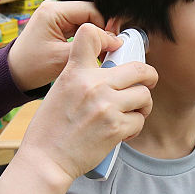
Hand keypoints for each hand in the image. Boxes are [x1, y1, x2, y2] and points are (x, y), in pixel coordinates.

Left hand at [7, 0, 105, 91]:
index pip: (91, 10)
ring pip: (87, 22)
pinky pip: (80, 28)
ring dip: (94, 37)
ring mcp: (56, 17)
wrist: (13, 75)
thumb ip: (90, 47)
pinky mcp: (58, 25)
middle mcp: (54, 9)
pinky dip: (87, 40)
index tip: (113, 43)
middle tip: (109, 49)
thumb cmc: (31, 67)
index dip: (105, 26)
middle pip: (90, 14)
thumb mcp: (63, 58)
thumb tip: (115, 40)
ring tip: (100, 53)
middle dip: (101, 31)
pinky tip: (91, 52)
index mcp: (53, 11)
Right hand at [18, 23, 155, 185]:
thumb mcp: (60, 89)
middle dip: (148, 78)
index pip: (91, 34)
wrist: (46, 159)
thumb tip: (111, 70)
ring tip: (130, 113)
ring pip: (144, 96)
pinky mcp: (115, 128)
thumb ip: (82, 75)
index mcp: (76, 71)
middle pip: (140, 69)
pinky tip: (121, 132)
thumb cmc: (50, 128)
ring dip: (141, 106)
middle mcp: (93, 84)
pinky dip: (133, 128)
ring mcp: (106, 106)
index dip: (110, 38)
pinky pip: (139, 120)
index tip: (119, 49)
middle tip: (145, 84)